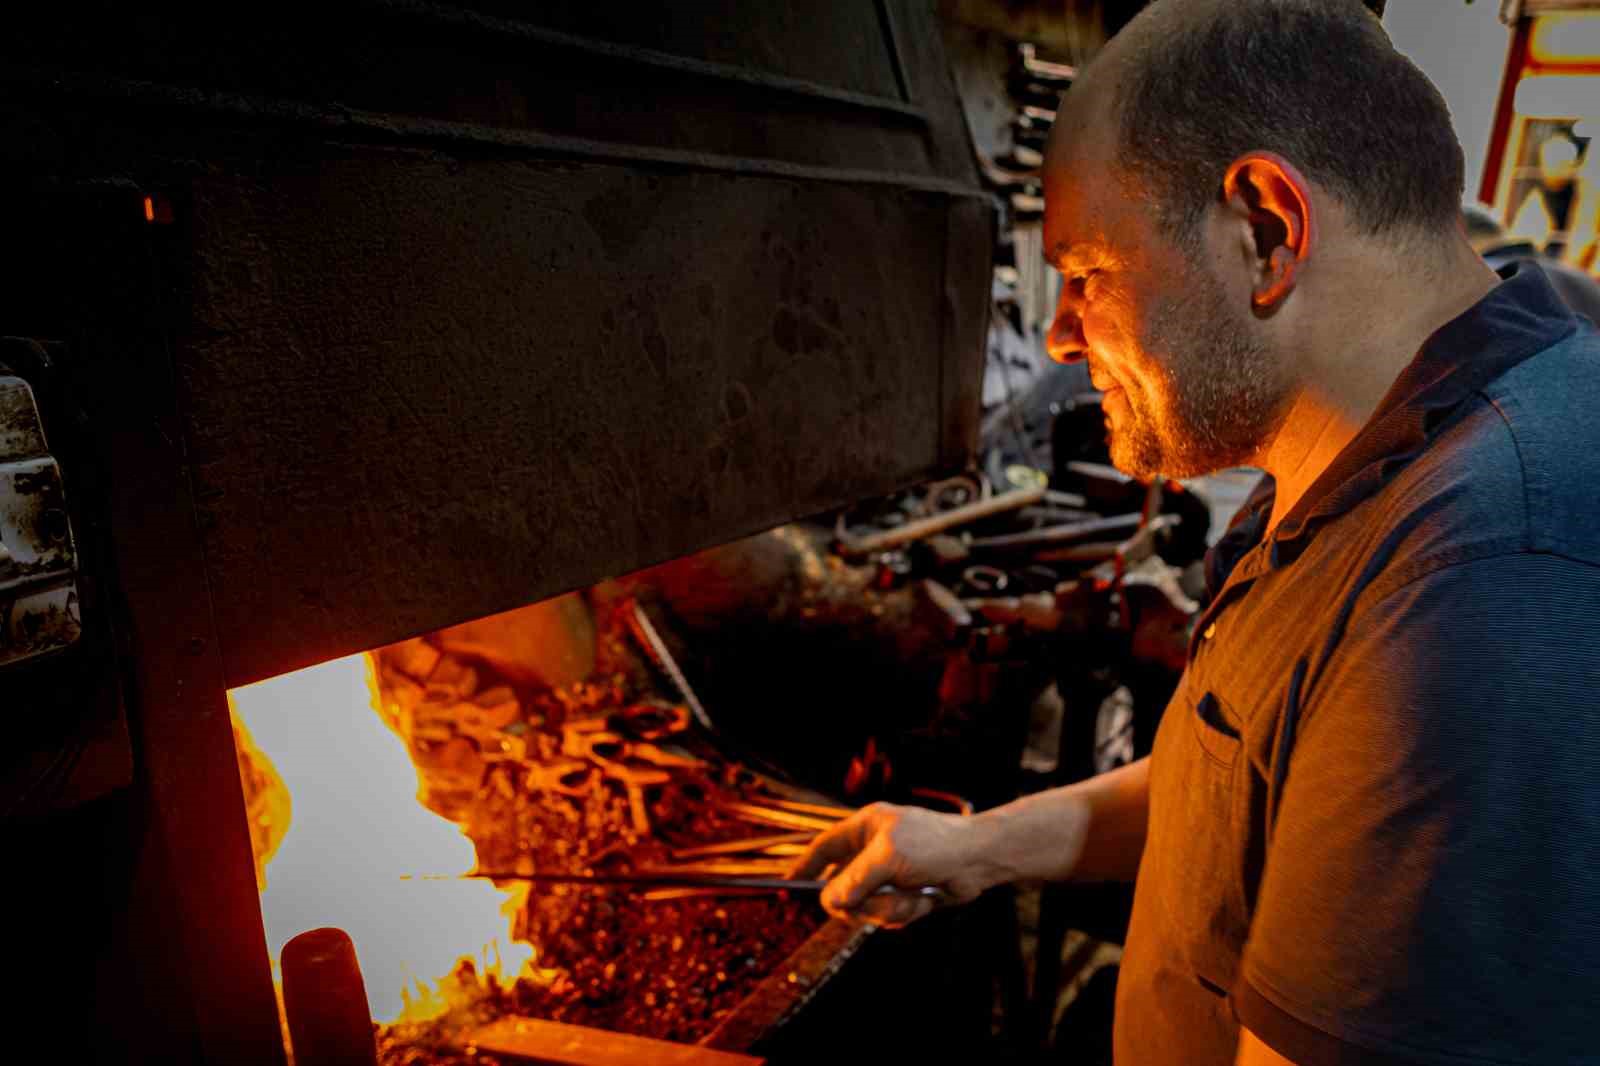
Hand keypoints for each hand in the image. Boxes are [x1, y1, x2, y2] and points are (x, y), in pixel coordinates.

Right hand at [787, 802, 994, 927]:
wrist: (979, 861)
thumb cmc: (936, 846)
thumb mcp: (889, 858)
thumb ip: (855, 879)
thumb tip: (830, 901)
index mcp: (865, 828)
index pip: (824, 847)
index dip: (805, 866)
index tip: (788, 885)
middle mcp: (872, 850)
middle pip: (842, 888)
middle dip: (862, 902)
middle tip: (871, 906)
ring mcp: (887, 874)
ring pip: (865, 907)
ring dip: (889, 908)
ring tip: (913, 897)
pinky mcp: (903, 893)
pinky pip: (887, 915)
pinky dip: (905, 912)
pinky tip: (924, 900)